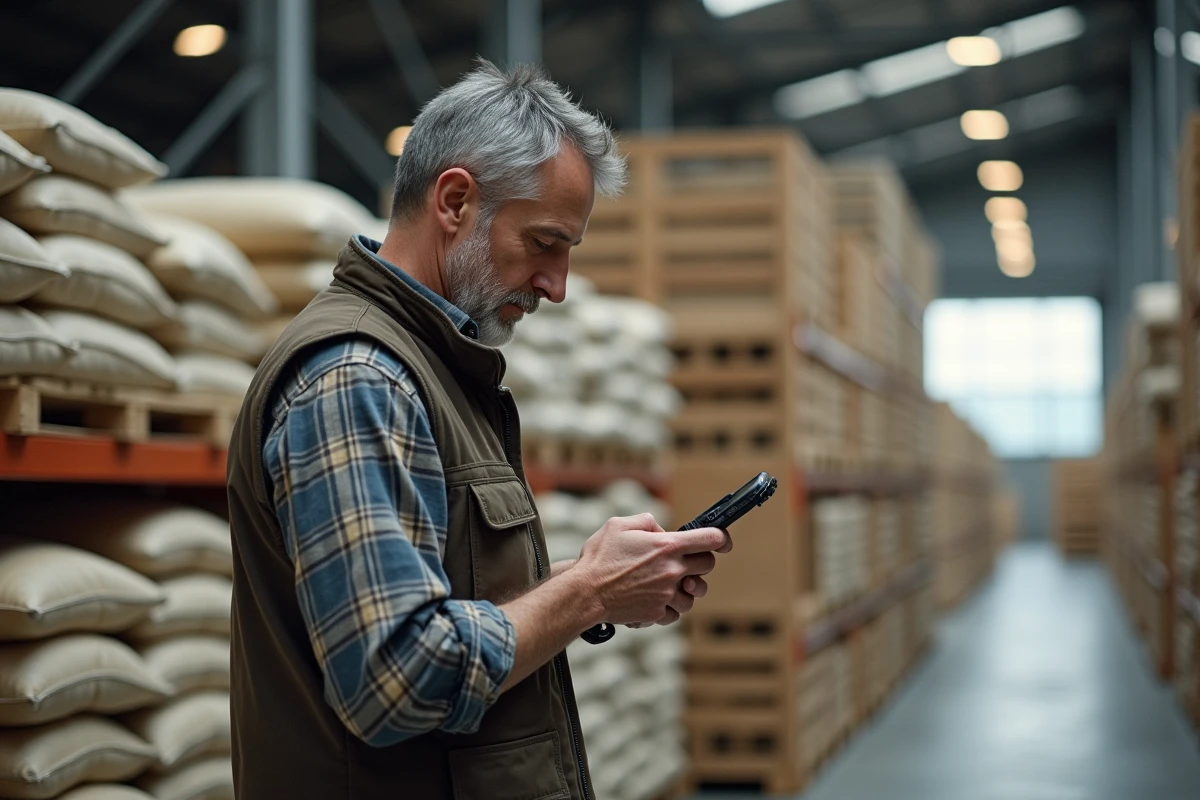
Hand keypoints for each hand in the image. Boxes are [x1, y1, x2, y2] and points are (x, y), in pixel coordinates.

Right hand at [574, 513, 727, 626]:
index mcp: (667, 546)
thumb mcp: (620, 524)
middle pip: (707, 566)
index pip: (711, 539)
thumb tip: (661, 532)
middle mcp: (672, 571)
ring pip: (694, 594)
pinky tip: (657, 600)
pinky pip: (676, 613)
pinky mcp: (657, 613)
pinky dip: (670, 608)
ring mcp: (666, 594)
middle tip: (686, 561)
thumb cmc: (600, 557)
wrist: (585, 592)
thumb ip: (648, 522)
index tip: (722, 541)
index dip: (722, 538)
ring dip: (686, 589)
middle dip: (701, 561)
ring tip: (669, 584)